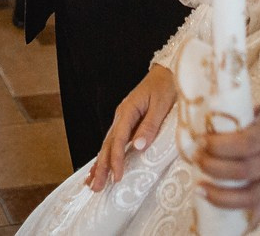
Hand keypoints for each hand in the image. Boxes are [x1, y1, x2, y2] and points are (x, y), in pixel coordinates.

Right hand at [90, 65, 175, 191]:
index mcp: (128, 110)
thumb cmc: (166, 86)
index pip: (118, 139)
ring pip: (107, 144)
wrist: (168, 71)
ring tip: (91, 183)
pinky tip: (100, 166)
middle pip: (107, 144)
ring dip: (100, 164)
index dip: (116, 159)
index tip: (117, 177)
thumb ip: (150, 125)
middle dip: (101, 167)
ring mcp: (123, 119)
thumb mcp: (162, 104)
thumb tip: (137, 147)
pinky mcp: (127, 122)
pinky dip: (106, 155)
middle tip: (95, 187)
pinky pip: (114, 141)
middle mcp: (121, 116)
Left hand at [195, 92, 259, 219]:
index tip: (200, 140)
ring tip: (199, 189)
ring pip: (249, 197)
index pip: (244, 144)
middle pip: (242, 171)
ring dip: (220, 197)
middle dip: (213, 168)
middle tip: (195, 158)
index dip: (219, 146)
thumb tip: (208, 126)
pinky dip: (244, 221)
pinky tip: (224, 222)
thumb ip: (241, 118)